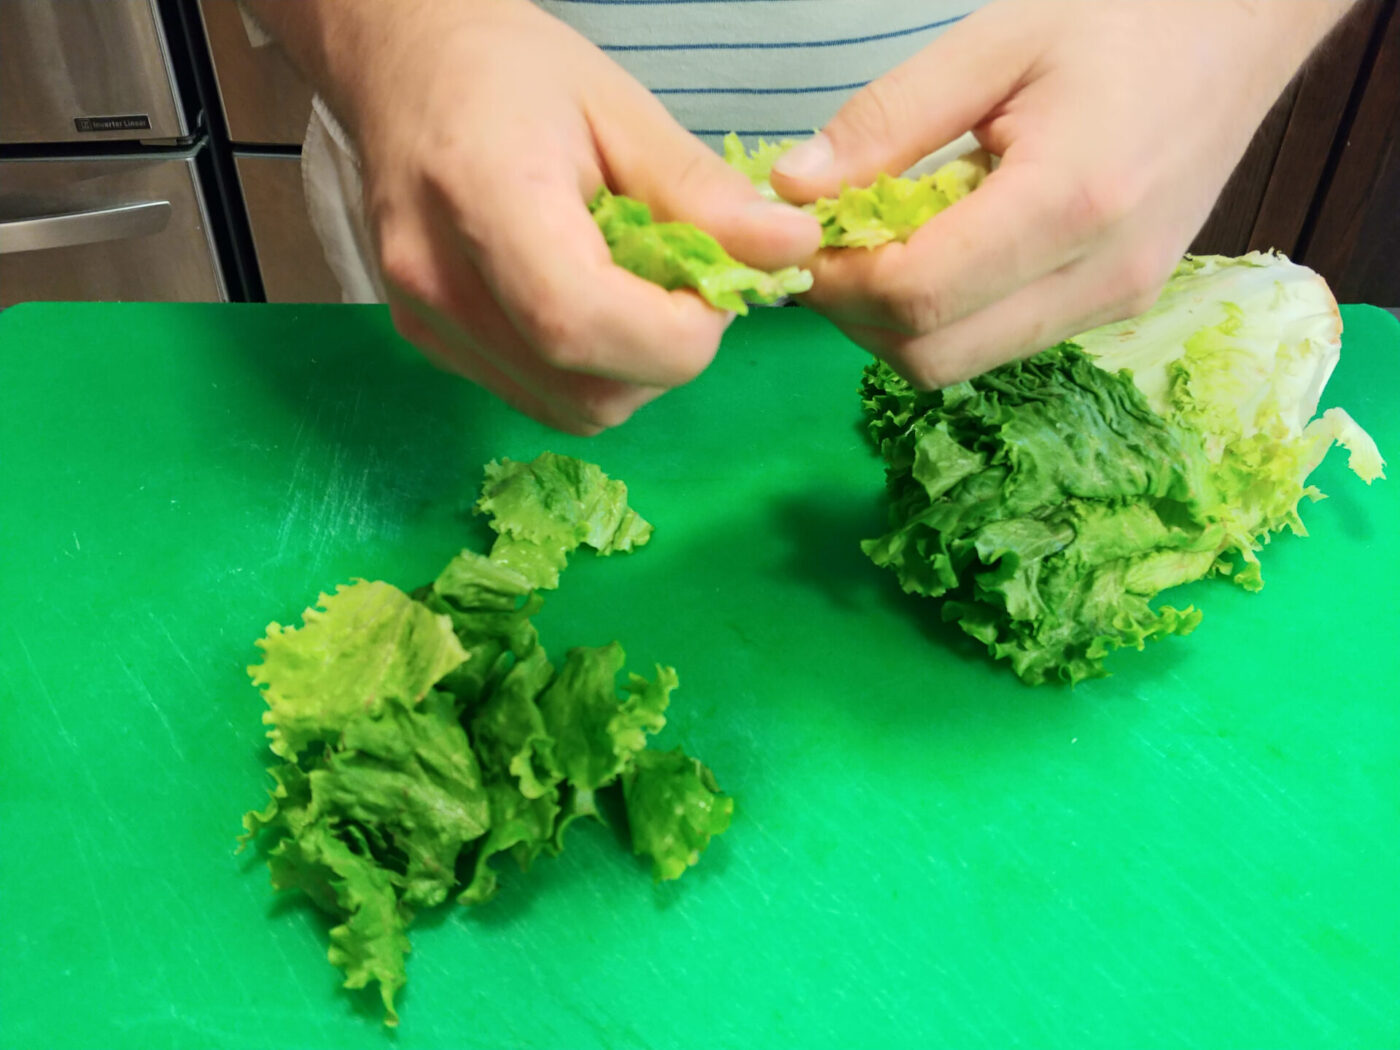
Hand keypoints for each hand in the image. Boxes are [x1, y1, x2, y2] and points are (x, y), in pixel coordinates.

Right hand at [252, 0, 818, 432]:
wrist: (406, 67)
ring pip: (571, 411)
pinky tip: (595, 304)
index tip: (715, 290)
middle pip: (585, 390)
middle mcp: (438, 279)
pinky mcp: (430, 343)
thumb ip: (701, 193)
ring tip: (638, 289)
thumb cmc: (511, 73)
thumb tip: (791, 250)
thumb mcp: (621, 110)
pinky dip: (592, 372)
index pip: (580, 324)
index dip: (674, 335)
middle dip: (666, 356)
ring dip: (634, 371)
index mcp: (483, 198)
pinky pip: (541, 397)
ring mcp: (426, 322)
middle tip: (685, 285)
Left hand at [769, 0, 1347, 387]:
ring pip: (960, 364)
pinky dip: (944, 317)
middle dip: (854, 315)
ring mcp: (1115, 305)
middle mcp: (1100, 278)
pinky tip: (940, 250)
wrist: (1238, 31)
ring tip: (882, 243)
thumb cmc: (1121, 16)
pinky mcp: (1116, 310)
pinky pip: (999, 344)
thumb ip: (887, 121)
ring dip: (895, 324)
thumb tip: (794, 190)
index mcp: (1071, 201)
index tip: (801, 237)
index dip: (837, 280)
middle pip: (930, 357)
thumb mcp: (993, 42)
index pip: (916, 295)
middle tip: (828, 248)